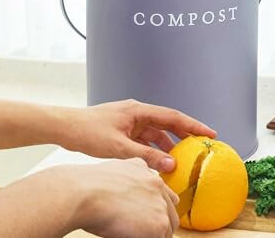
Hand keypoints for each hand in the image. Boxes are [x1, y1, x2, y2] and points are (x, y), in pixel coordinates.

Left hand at [58, 99, 215, 171]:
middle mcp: (137, 113)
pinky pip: (144, 140)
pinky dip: (152, 150)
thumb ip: (146, 156)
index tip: (209, 133)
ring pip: (155, 134)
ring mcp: (130, 121)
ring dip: (167, 146)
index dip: (193, 125)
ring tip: (180, 161)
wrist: (65, 127)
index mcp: (138, 111)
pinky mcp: (123, 130)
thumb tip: (171, 163)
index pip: (172, 117)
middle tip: (201, 147)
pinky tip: (158, 163)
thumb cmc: (88, 131)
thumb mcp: (119, 147)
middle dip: (184, 135)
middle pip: (167, 124)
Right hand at [59, 159, 179, 237]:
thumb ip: (129, 178)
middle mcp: (156, 184)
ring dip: (154, 233)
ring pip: (167, 228)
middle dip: (159, 223)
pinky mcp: (158, 222)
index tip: (147, 219)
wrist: (84, 193)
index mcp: (145, 171)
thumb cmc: (88, 186)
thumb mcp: (114, 171)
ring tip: (130, 233)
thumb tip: (128, 194)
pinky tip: (128, 236)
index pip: (164, 194)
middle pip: (170, 212)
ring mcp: (160, 203)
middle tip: (140, 231)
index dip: (156, 209)